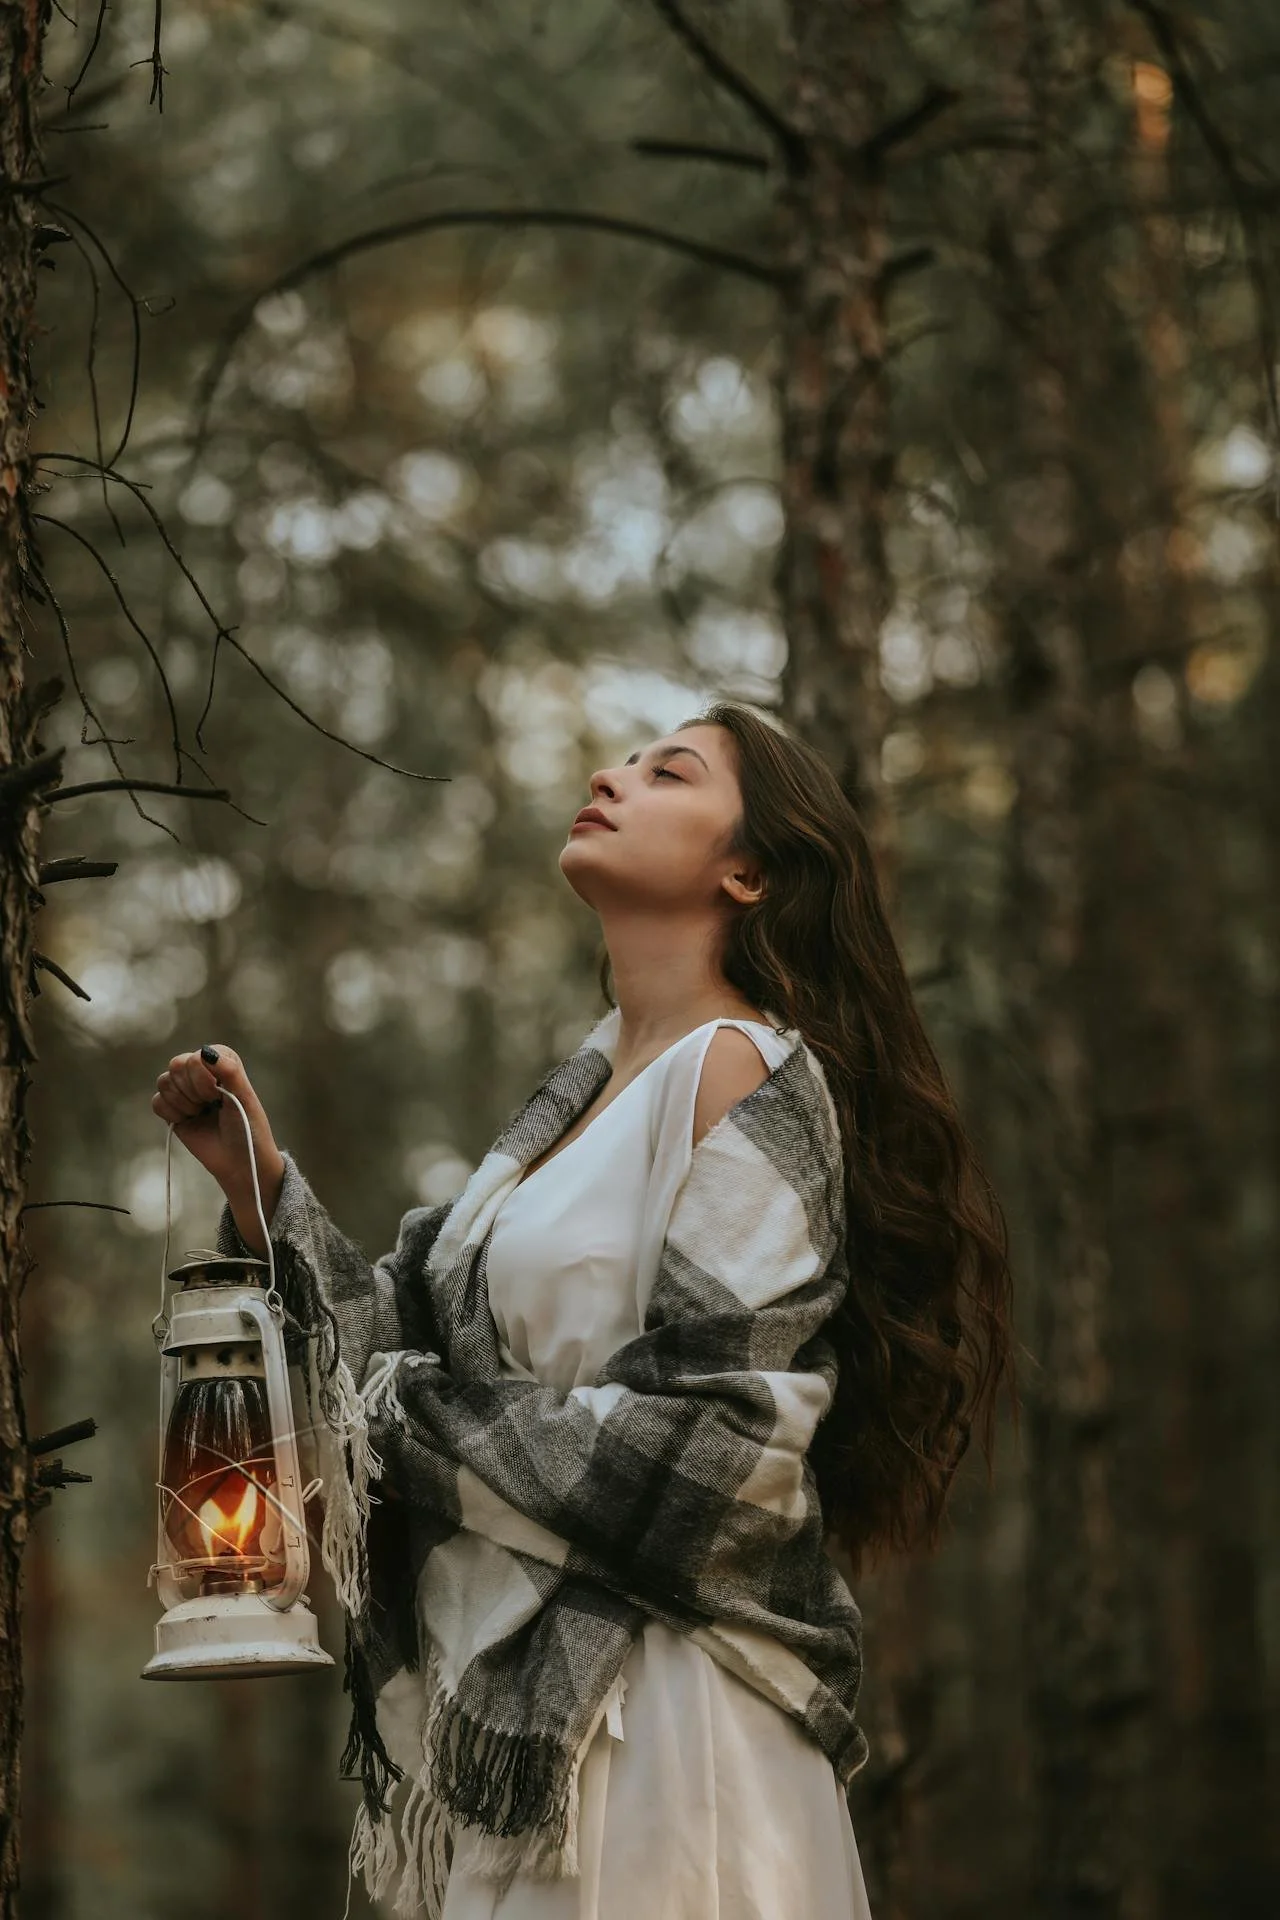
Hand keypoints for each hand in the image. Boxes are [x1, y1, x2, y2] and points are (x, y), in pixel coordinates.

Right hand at [152, 1045, 284, 1250]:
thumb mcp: (245, 1097)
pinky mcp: (172, 1109)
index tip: (219, 1096)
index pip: (196, 1057)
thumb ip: (229, 1071)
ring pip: (164, 1082)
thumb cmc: (248, 1127)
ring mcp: (185, 1089)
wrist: (239, 1161)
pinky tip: (188, 1121)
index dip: (204, 1079)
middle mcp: (201, 1070)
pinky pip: (156, 1102)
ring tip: (202, 1114)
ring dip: (184, 1103)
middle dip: (193, 1091)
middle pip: (176, 1066)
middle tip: (211, 1105)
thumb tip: (205, 1052)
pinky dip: (172, 1114)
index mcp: (221, 1060)